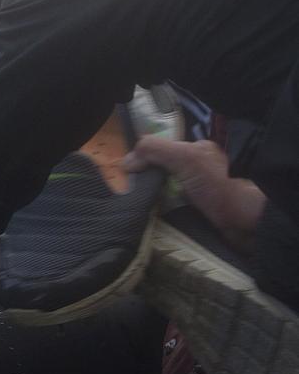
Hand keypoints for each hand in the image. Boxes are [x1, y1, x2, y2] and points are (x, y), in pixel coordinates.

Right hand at [126, 136, 266, 252]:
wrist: (246, 224)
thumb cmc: (218, 187)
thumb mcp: (186, 158)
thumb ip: (156, 151)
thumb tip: (126, 161)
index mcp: (196, 151)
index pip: (160, 149)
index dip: (142, 157)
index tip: (126, 173)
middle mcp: (196, 169)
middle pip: (158, 171)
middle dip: (143, 180)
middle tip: (127, 193)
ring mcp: (196, 193)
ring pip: (161, 192)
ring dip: (148, 199)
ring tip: (131, 208)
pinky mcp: (195, 214)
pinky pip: (168, 210)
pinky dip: (158, 213)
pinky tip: (148, 218)